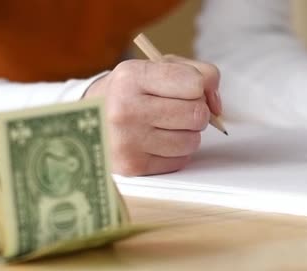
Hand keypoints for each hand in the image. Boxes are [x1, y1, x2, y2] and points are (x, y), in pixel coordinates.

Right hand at [84, 56, 220, 175]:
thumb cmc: (132, 91)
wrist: (88, 120)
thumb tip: (217, 107)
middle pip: (197, 115)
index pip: (194, 83)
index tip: (185, 89)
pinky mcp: (133, 167)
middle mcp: (125, 109)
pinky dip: (175, 153)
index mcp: (131, 77)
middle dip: (195, 112)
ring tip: (163, 126)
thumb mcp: (156, 67)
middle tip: (176, 109)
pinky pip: (180, 161)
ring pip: (192, 141)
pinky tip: (156, 142)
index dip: (198, 87)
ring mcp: (128, 141)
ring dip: (186, 134)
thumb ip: (198, 74)